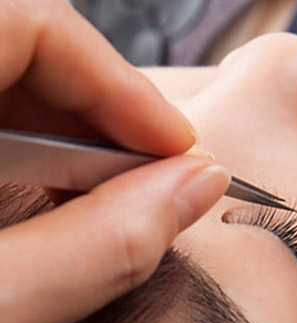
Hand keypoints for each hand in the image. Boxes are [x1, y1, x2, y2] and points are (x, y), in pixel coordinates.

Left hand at [0, 0, 229, 322]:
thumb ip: (98, 249)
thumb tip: (199, 189)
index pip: (31, 22)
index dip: (119, 85)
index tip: (177, 147)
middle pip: (27, 50)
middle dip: (106, 122)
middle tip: (156, 182)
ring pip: (8, 87)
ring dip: (72, 146)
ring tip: (109, 202)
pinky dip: (32, 159)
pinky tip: (52, 206)